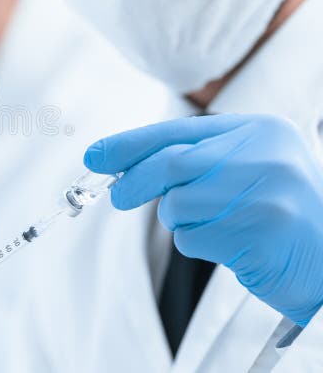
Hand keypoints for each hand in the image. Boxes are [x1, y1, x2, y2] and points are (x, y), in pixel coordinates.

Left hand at [84, 114, 322, 325]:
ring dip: (182, 221)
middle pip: (170, 163)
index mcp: (261, 129)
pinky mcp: (258, 232)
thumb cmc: (281, 214)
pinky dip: (199, 245)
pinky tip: (234, 246)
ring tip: (221, 226)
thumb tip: (125, 165)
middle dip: (133, 180)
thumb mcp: (249, 168)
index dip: (130, 144)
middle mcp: (265, 154)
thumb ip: (198, 159)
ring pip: (177, 204)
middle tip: (117, 196)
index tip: (95, 155)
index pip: (178, 130)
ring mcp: (264, 192)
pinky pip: (193, 238)